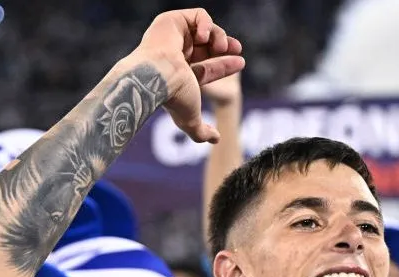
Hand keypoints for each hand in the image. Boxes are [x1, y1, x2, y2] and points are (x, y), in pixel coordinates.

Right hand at [132, 9, 243, 142]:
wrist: (156, 75)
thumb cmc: (173, 97)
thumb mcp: (191, 119)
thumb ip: (201, 132)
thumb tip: (216, 139)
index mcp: (180, 74)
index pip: (207, 66)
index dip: (225, 64)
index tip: (241, 61)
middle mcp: (175, 55)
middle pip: (207, 47)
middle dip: (225, 46)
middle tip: (237, 48)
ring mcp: (173, 37)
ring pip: (204, 30)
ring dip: (218, 36)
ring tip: (219, 46)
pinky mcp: (172, 21)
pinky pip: (197, 16)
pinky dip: (207, 24)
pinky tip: (204, 36)